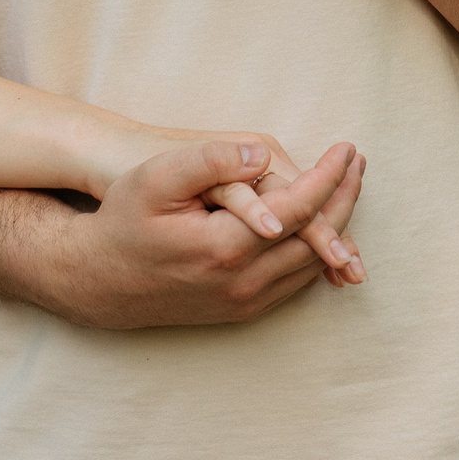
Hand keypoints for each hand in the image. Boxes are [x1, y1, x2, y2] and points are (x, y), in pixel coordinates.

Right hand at [82, 123, 363, 285]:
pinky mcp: (243, 311)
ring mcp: (245, 303)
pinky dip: (317, 251)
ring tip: (348, 186)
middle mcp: (243, 283)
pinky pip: (295, 281)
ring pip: (311, 265)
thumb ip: (210, 162)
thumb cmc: (124, 220)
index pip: (301, 209)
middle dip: (345, 198)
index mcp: (227, 248)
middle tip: (358, 162)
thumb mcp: (156, 179)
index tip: (347, 148)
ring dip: (337, 225)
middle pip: (318, 241)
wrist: (100, 280)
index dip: (330, 176)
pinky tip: (322, 224)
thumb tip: (260, 156)